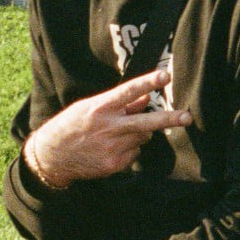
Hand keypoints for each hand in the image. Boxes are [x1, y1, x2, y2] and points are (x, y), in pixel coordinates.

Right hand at [24, 70, 191, 189]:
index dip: (148, 82)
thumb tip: (144, 98)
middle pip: (145, 122)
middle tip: (187, 117)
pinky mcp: (114, 164)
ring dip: (138, 133)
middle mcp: (107, 127)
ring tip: (116, 134)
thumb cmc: (71, 126)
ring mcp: (111, 148)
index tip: (165, 75)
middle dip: (168, 119)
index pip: (128, 91)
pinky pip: (135, 153)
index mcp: (100, 108)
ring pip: (142, 137)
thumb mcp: (90, 108)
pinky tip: (110, 149)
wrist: (52, 156)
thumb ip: (119, 104)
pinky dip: (129, 149)